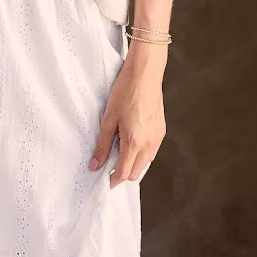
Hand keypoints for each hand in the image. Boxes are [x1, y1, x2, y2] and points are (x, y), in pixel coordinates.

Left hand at [88, 46, 165, 186]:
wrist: (145, 74)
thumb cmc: (125, 92)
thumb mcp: (108, 120)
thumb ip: (102, 145)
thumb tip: (95, 165)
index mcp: (134, 142)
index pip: (124, 173)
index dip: (113, 180)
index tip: (105, 182)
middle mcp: (149, 144)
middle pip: (135, 172)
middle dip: (122, 173)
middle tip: (108, 164)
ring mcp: (158, 138)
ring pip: (145, 163)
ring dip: (132, 163)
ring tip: (119, 150)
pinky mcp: (161, 131)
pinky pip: (151, 152)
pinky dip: (141, 154)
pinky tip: (131, 141)